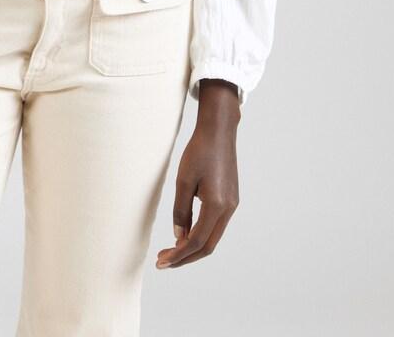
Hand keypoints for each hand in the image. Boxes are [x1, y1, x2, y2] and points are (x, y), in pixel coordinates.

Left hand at [155, 79, 239, 268]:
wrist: (219, 131)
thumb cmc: (199, 151)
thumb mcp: (184, 180)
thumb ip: (181, 210)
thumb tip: (179, 236)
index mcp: (217, 205)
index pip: (197, 242)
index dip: (179, 255)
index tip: (161, 261)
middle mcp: (228, 209)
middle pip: (208, 246)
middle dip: (185, 257)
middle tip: (163, 260)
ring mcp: (232, 205)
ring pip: (212, 237)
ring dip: (192, 247)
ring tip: (171, 249)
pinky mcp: (230, 199)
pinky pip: (215, 225)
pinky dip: (200, 234)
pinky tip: (185, 233)